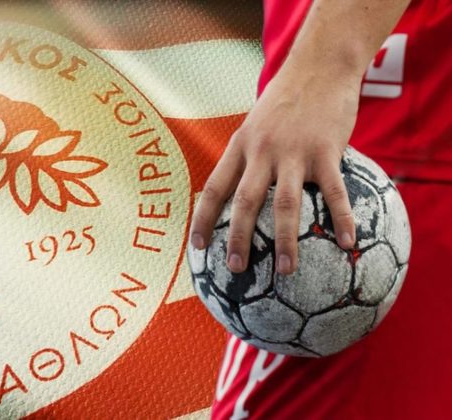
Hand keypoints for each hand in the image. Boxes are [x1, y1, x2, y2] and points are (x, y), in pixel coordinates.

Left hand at [189, 65, 359, 274]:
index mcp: (240, 147)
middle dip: (238, 238)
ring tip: (285, 270)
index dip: (202, 219)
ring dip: (284, 240)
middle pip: (244, 202)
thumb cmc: (285, 100)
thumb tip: (235, 191)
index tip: (196, 247)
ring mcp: (294, 152)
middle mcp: (262, 152)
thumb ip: (247, 156)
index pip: (213, 188)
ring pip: (285, 204)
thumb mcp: (254, 124)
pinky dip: (340, 220)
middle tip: (236, 269)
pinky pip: (334, 193)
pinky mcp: (326, 151)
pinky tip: (347, 243)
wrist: (319, 66)